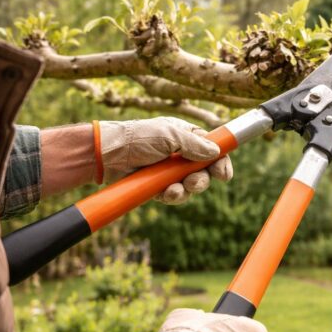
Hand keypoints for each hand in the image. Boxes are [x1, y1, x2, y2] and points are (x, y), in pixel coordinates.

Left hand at [98, 118, 232, 203]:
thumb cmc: (138, 137)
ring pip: (190, 187)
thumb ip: (194, 144)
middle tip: (193, 182)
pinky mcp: (158, 186)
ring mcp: (170, 171)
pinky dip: (172, 196)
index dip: (221, 161)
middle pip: (205, 172)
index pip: (212, 149)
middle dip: (202, 180)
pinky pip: (174, 195)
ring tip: (174, 189)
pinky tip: (164, 193)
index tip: (223, 174)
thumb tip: (215, 152)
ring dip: (186, 190)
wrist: (108, 154)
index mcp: (186, 136)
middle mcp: (180, 155)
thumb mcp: (169, 135)